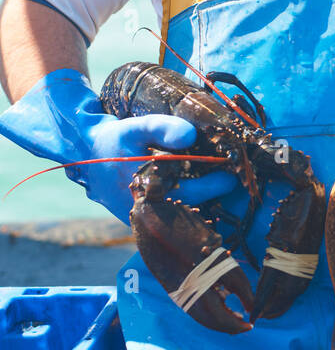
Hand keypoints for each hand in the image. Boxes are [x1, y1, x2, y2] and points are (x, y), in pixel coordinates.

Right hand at [64, 107, 236, 224]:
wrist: (87, 155)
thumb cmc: (115, 140)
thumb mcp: (135, 127)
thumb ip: (162, 128)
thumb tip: (190, 134)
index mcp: (145, 192)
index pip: (191, 195)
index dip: (214, 185)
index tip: (231, 175)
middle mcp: (146, 213)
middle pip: (190, 209)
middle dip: (211, 194)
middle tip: (229, 178)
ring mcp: (144, 221)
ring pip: (182, 216)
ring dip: (201, 202)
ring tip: (216, 184)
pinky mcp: (144, 222)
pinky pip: (172, 217)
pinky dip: (187, 205)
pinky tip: (197, 191)